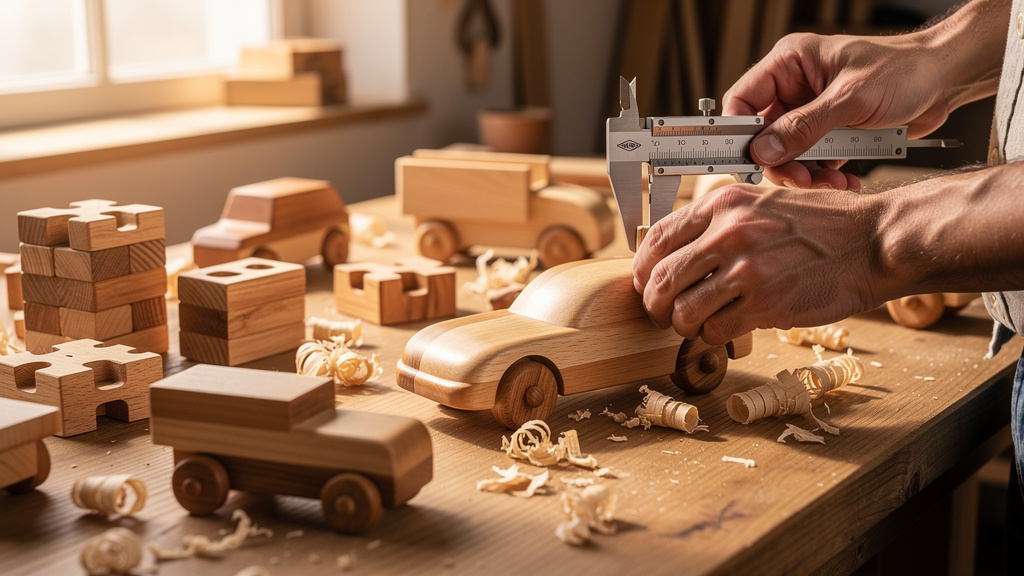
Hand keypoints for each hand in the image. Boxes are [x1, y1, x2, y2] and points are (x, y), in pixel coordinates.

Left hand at [632, 183, 887, 343]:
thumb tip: (674, 255)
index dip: (642, 269)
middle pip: (659, 280)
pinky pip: (714, 331)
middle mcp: (728, 234)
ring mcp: (746, 271)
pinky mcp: (765, 305)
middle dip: (653, 305)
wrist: (872, 242)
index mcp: (723, 204)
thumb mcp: (762, 203)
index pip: (656, 239)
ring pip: (682, 312)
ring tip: (697, 324)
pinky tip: (727, 327)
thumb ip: (718, 223)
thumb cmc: (821, 225)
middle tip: (662, 314)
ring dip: (683, 325)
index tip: (645, 283)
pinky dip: (713, 336)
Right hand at [723, 31, 965, 189]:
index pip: (743, 99)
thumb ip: (804, 127)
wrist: (945, 82)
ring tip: (833, 183)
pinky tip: (845, 182)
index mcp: (790, 63)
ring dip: (807, 174)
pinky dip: (825, 176)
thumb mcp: (851, 99)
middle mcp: (794, 87)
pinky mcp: (829, 132)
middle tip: (801, 180)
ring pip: (788, 154)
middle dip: (783, 162)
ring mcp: (811, 111)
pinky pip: (812, 161)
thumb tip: (762, 151)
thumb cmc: (904, 71)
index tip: (747, 160)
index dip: (740, 132)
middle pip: (764, 135)